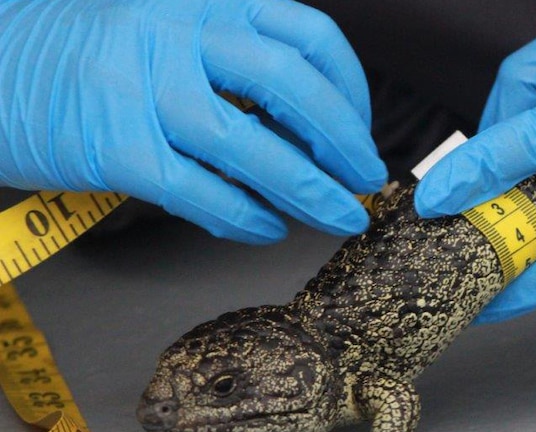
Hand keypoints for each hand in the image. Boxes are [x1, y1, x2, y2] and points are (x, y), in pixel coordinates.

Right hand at [0, 0, 385, 242]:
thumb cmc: (93, 58)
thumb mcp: (171, 30)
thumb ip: (236, 62)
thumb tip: (314, 125)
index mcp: (204, 0)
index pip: (308, 36)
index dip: (351, 90)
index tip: (361, 131)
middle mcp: (176, 31)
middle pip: (292, 87)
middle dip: (346, 143)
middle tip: (367, 181)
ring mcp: (141, 86)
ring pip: (252, 146)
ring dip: (311, 191)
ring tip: (339, 218)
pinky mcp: (114, 146)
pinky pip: (200, 192)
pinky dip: (244, 218)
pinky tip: (265, 230)